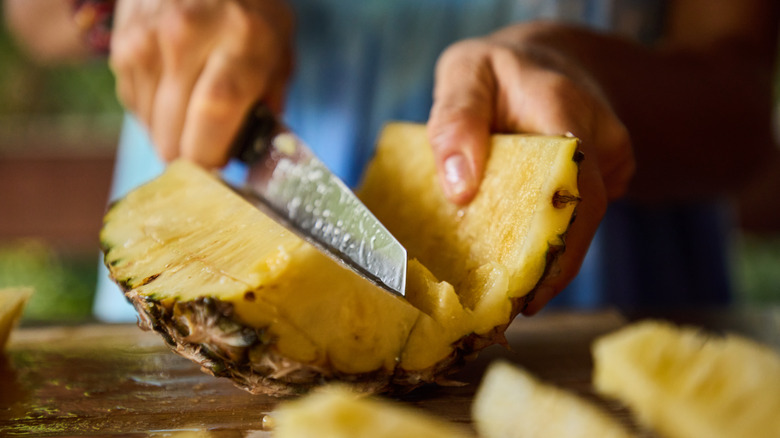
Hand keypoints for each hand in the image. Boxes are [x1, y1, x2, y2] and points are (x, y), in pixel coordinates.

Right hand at [110, 0, 293, 166]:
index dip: (211, 157)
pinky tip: (175, 92)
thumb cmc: (251, 11)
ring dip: (172, 134)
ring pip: (150, 126)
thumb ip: (270, 103)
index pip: (213, 117)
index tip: (220, 170)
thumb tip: (254, 159)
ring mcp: (146, 41)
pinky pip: (134, 105)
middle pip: (173, 134)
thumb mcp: (280, 49)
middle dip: (192, 157)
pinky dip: (155, 113)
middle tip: (211, 146)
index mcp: (241, 41)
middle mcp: (187, 38)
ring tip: (195, 111)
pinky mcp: (121, 45)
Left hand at [427, 22, 634, 313]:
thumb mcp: (464, 73)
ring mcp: (609, 159)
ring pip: (583, 224)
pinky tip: (520, 269)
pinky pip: (578, 218)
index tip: (528, 290)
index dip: (557, 245)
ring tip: (512, 303)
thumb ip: (456, 120)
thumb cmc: (495, 72)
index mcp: (564, 107)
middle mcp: (601, 136)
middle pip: (585, 217)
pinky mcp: (605, 177)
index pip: (574, 184)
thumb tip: (460, 190)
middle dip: (551, 270)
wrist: (539, 66)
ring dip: (550, 262)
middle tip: (512, 311)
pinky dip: (549, 244)